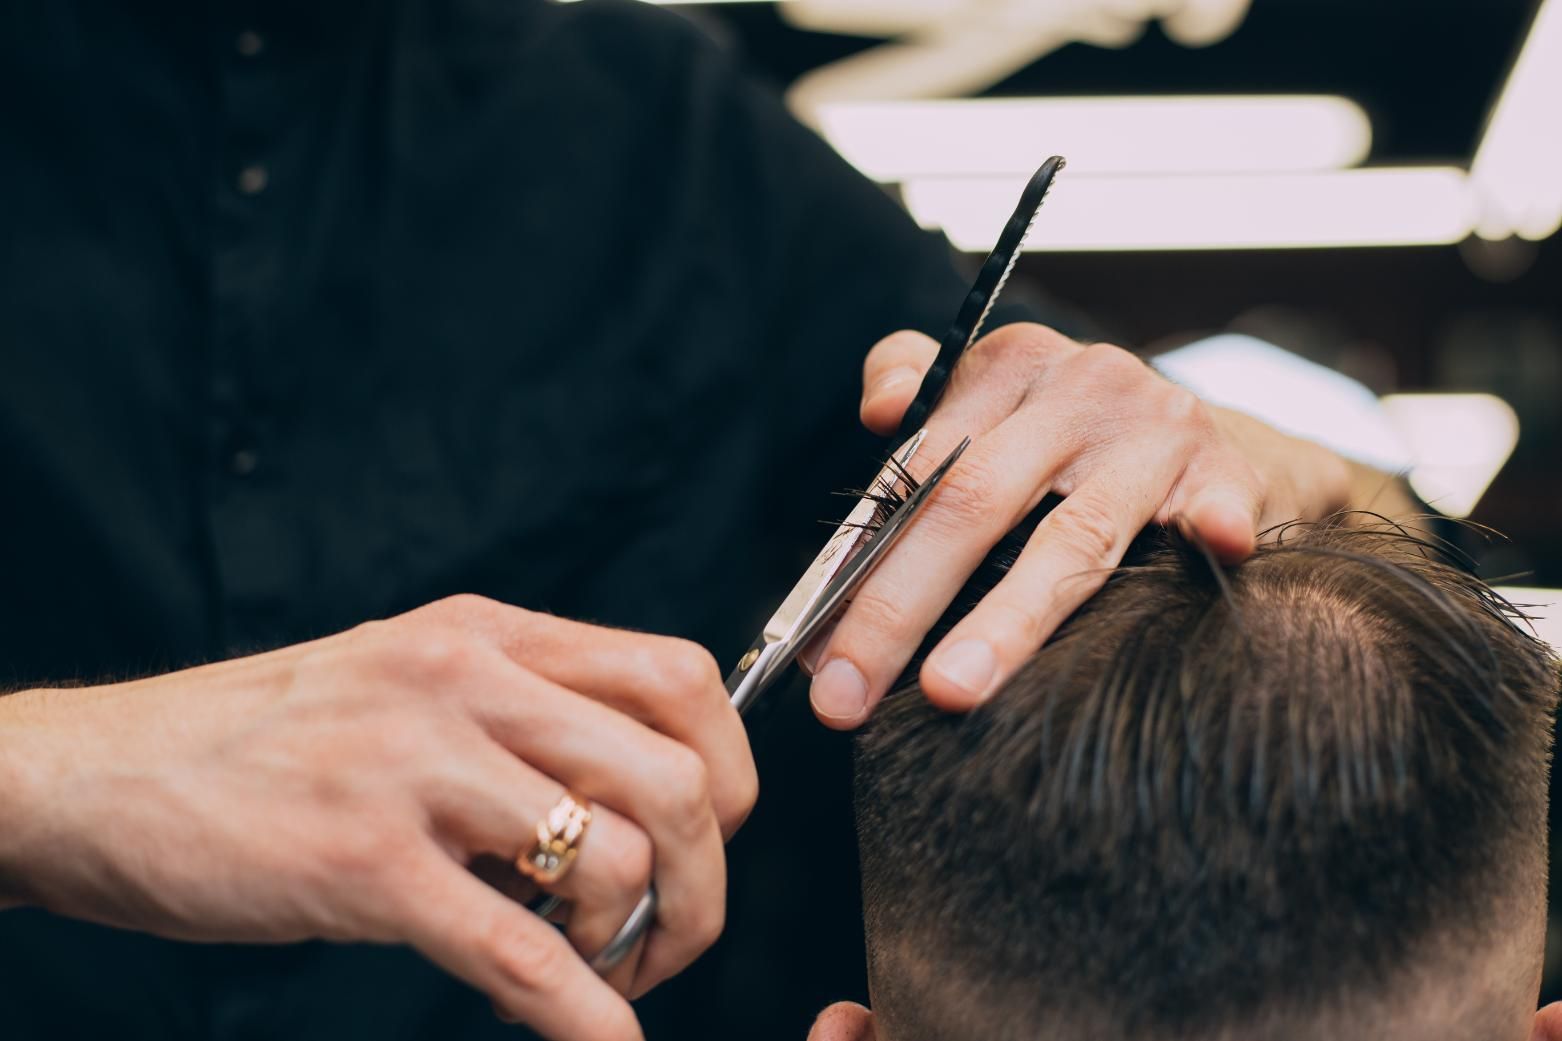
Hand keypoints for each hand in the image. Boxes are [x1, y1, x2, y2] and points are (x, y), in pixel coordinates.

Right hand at [0, 596, 756, 1040]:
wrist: (103, 775)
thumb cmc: (265, 739)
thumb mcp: (408, 680)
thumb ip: (519, 716)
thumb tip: (632, 804)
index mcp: (489, 633)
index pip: (679, 676)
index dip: (729, 768)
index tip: (711, 834)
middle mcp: (467, 680)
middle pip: (677, 774)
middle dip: (708, 877)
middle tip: (672, 931)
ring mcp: (416, 766)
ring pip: (618, 859)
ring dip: (639, 941)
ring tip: (595, 968)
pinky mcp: (364, 862)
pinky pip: (519, 951)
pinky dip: (584, 1013)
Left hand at [804, 324, 1350, 725]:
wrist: (1208, 436)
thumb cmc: (1071, 438)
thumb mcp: (993, 398)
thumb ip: (922, 400)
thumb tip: (878, 414)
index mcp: (1007, 366)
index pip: (916, 466)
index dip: (859, 558)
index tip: (816, 648)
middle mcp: (1079, 386)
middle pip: (972, 502)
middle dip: (898, 607)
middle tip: (844, 698)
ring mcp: (1156, 430)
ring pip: (1074, 535)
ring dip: (1009, 619)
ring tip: (950, 691)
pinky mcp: (1227, 471)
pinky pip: (1215, 506)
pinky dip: (1210, 527)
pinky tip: (1211, 552)